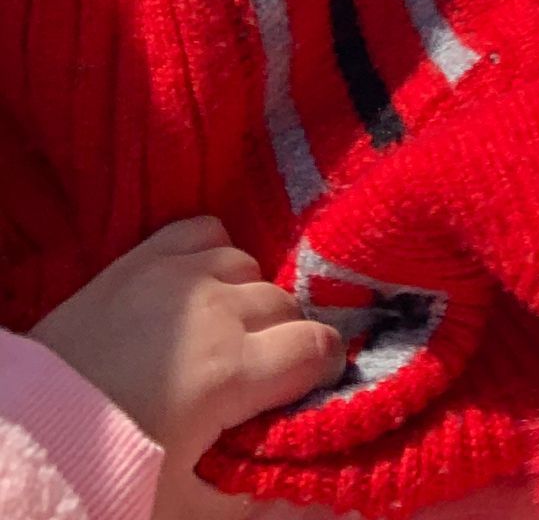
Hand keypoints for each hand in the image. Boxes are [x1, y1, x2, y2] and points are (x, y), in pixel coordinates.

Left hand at [32, 218, 344, 517]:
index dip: (323, 372)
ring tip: (226, 336)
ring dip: (250, 299)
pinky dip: (214, 254)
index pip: (318, 349)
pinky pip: (204, 231)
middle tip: (259, 379)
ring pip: (249, 267)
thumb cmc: (111, 472)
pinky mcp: (142, 257)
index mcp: (233, 371)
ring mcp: (178, 275)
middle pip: (286, 306)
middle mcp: (217, 311)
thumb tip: (320, 501)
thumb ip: (258, 503)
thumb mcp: (186, 508)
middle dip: (286, 341)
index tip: (306, 394)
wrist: (29, 437)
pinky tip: (202, 290)